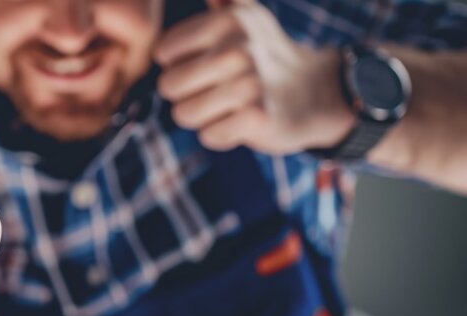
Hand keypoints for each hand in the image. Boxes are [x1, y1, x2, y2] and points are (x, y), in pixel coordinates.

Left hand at [155, 0, 354, 153]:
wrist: (316, 94)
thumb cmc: (262, 56)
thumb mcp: (243, 16)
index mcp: (226, 21)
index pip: (162, 52)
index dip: (179, 64)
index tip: (208, 63)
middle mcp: (236, 49)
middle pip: (168, 86)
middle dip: (186, 94)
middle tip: (219, 88)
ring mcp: (248, 84)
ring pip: (184, 114)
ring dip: (203, 116)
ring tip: (231, 104)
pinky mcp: (257, 118)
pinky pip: (208, 136)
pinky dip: (221, 135)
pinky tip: (244, 121)